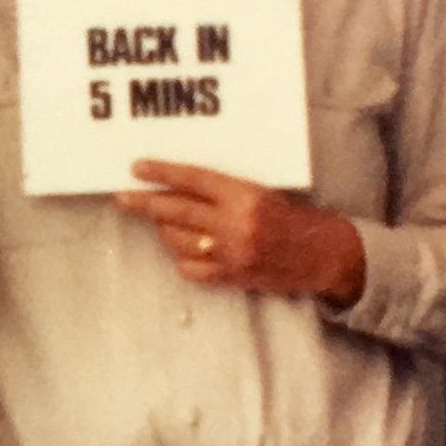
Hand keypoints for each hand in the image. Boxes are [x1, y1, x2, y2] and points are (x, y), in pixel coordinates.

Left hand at [119, 161, 367, 305]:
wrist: (323, 254)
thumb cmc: (293, 218)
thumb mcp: (262, 193)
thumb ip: (225, 192)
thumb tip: (181, 187)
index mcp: (245, 196)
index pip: (193, 180)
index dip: (162, 173)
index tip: (137, 169)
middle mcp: (235, 224)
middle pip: (176, 211)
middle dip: (144, 203)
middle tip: (123, 197)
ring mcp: (231, 253)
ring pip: (178, 240)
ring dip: (165, 230)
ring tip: (163, 221)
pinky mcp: (231, 277)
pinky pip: (190, 268)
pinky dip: (182, 258)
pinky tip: (186, 249)